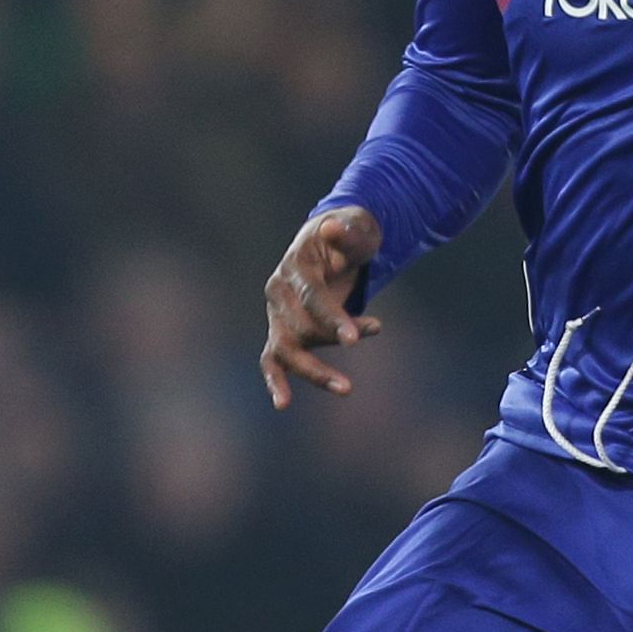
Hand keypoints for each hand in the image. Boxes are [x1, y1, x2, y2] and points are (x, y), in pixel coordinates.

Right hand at [259, 205, 383, 407]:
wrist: (335, 242)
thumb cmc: (350, 235)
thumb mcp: (356, 227)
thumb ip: (347, 231)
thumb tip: (333, 227)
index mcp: (295, 266)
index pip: (312, 295)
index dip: (332, 317)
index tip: (355, 339)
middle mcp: (279, 292)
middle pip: (300, 325)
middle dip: (329, 341)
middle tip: (359, 354)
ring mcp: (277, 315)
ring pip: (288, 348)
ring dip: (314, 370)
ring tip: (347, 388)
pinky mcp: (283, 332)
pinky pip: (273, 359)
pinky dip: (275, 381)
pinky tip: (282, 404)